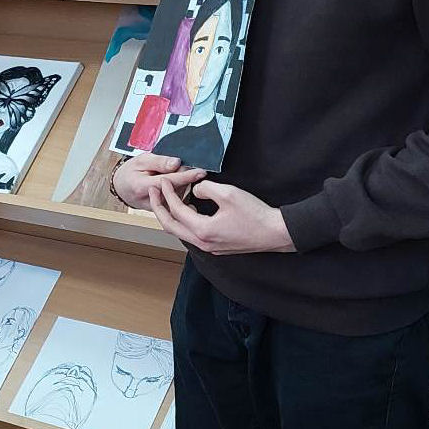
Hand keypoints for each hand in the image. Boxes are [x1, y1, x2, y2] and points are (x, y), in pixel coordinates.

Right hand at [112, 153, 207, 210]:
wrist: (123, 187)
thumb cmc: (132, 172)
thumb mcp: (141, 160)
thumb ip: (159, 161)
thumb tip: (177, 163)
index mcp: (142, 187)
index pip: (168, 182)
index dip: (185, 176)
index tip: (201, 172)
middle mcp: (151, 201)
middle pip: (177, 189)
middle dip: (183, 176)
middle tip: (175, 166)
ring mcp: (158, 209)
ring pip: (180, 195)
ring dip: (181, 183)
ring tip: (167, 175)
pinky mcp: (164, 212)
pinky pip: (178, 200)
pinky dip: (180, 190)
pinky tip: (173, 184)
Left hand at [149, 179, 296, 254]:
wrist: (275, 233)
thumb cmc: (254, 213)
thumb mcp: (228, 193)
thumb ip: (206, 189)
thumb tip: (195, 191)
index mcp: (203, 230)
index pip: (177, 210)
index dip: (167, 193)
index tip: (163, 180)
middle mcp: (203, 243)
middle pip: (171, 226)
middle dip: (159, 208)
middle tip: (153, 192)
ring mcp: (209, 247)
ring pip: (181, 232)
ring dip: (172, 216)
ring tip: (168, 198)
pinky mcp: (217, 247)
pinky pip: (193, 234)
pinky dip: (185, 221)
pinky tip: (189, 209)